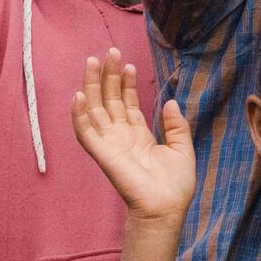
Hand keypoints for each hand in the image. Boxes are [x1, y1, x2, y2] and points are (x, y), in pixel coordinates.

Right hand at [72, 48, 193, 224]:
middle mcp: (121, 136)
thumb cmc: (175, 186)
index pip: (127, 103)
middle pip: (109, 100)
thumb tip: (170, 102)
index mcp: (138, 135)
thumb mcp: (182, 149)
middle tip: (109, 52)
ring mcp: (110, 144)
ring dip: (91, 86)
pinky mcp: (102, 154)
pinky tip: (78, 95)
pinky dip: (79, 115)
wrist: (166, 208)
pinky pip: (85, 133)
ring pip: (94, 109)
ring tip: (92, 61)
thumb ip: (176, 125)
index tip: (128, 64)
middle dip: (108, 76)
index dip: (126, 83)